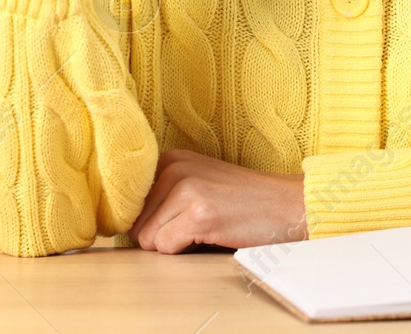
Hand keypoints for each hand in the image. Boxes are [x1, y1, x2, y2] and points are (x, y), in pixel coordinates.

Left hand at [128, 149, 307, 252]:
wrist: (287, 204)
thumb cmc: (243, 201)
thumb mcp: (198, 182)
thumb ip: (161, 196)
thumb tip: (122, 227)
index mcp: (169, 158)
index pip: (127, 204)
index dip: (146, 222)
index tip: (171, 221)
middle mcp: (173, 167)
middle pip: (135, 225)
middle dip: (160, 236)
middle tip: (196, 226)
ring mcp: (185, 188)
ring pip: (147, 240)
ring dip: (173, 245)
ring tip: (205, 229)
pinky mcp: (198, 212)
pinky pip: (166, 248)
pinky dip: (185, 252)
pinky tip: (211, 234)